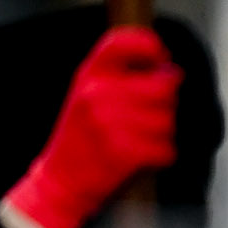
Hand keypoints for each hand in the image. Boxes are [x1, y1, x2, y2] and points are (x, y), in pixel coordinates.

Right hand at [0, 27, 182, 227]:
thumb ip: (121, 77)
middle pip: (163, 84)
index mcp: (87, 76)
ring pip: (167, 119)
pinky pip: (165, 147)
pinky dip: (161, 156)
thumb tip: (170, 70)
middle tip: (147, 117)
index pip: (125, 41)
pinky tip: (143, 158)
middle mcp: (96, 93)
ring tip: (139, 141)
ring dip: (162, 133)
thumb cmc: (77, 141)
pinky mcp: (123, 151)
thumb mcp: (86, 97)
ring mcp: (109, 122)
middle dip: (164, 103)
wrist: (57, 186)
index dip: (150, 47)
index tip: (159, 60)